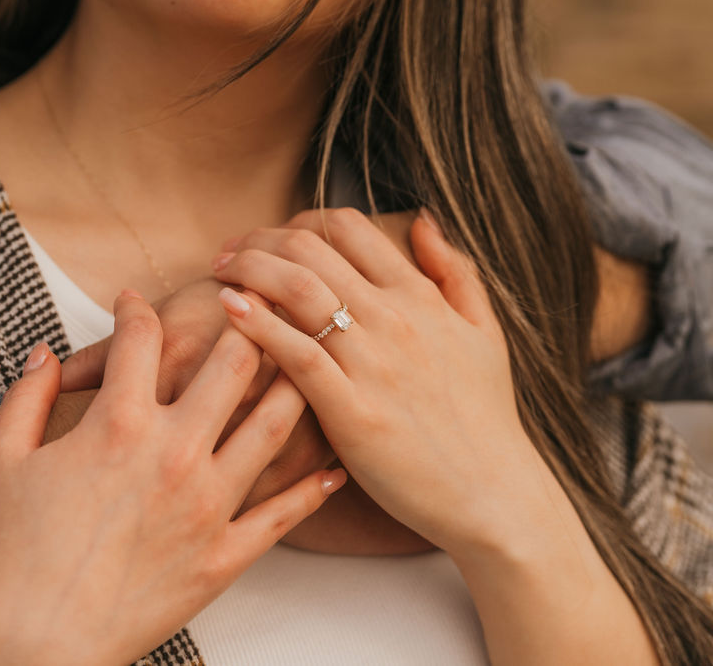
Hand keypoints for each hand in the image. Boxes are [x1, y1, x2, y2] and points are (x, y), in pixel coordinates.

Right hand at [0, 292, 344, 664]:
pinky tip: (331, 467)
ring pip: (274, 425)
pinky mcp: (226, 554)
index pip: (139, 339)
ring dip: (294, 383)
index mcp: (118, 425)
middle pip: (232, 364)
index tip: (136, 301)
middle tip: (253, 307)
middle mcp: (175, 453)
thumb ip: (27, 397)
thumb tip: (43, 354)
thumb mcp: (1, 461)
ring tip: (307, 360)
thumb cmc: (11, 556)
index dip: (136, 308)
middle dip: (246, 323)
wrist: (37, 643)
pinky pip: (283, 513)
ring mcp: (208, 504)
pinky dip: (312, 487)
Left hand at [210, 208, 559, 555]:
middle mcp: (396, 319)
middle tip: (229, 252)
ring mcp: (373, 364)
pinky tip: (230, 308)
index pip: (348, 228)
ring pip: (298, 290)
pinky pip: (297, 354)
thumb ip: (455, 272)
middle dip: (260, 240)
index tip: (273, 239)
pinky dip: (258, 324)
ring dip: (249, 269)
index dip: (300, 222)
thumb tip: (421, 219)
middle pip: (311, 250)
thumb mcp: (485, 332)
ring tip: (220, 272)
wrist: (493, 493)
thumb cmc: (485, 416)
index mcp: (421, 297)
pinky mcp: (353, 412)